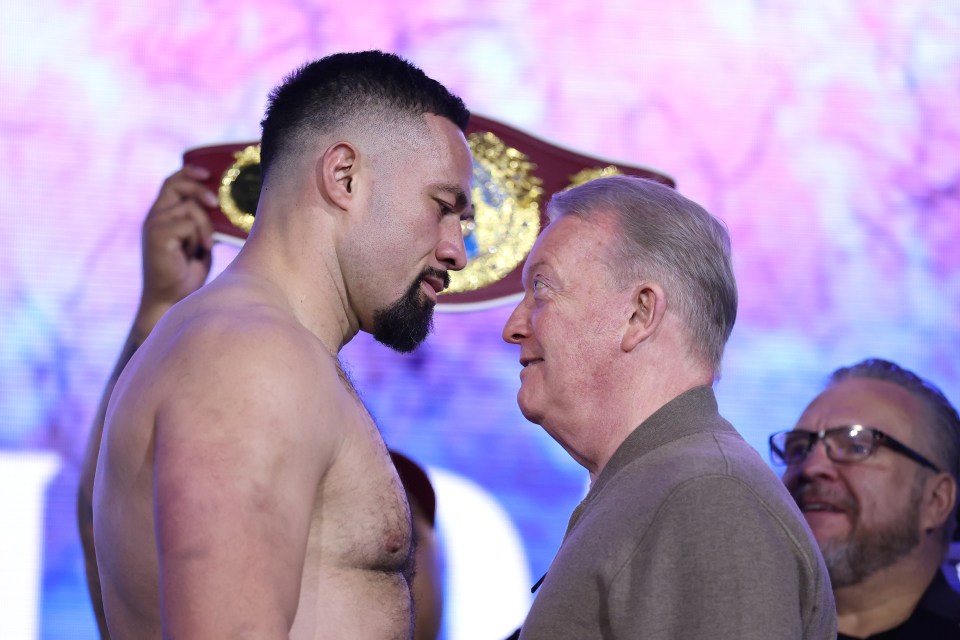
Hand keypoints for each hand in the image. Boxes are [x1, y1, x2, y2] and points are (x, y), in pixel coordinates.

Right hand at [134, 165, 217, 334]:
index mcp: (163, 215)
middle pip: (176, 185)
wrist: (172, 299)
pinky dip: (198, 237)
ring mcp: (154, 226)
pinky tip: (197, 253)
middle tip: (215, 203)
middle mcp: (155, 217)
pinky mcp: (157, 236)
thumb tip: (226, 207)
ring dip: (203, 227)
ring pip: (188, 208)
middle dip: (200, 190)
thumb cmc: (187, 272)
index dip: (188, 172)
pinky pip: (187, 223)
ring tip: (203, 247)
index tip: (208, 173)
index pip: (172, 182)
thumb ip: (205, 223)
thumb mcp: (200, 242)